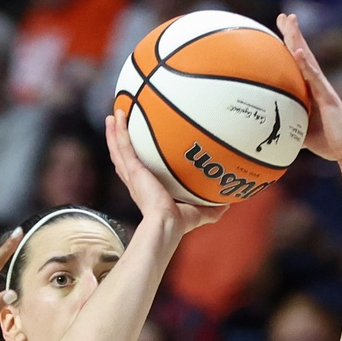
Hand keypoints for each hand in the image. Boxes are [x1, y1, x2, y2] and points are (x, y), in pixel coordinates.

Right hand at [104, 109, 223, 235]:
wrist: (167, 223)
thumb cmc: (178, 223)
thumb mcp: (199, 212)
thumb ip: (212, 208)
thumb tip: (228, 204)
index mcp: (147, 189)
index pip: (138, 171)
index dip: (134, 160)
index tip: (136, 149)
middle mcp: (136, 181)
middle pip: (123, 157)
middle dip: (120, 142)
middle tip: (118, 126)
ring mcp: (133, 174)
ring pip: (119, 149)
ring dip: (114, 133)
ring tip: (113, 117)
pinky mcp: (133, 170)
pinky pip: (123, 146)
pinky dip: (118, 131)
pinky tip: (117, 117)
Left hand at [276, 14, 341, 167]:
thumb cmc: (327, 142)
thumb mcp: (299, 133)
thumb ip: (285, 127)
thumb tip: (265, 132)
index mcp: (311, 90)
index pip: (298, 63)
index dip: (290, 45)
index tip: (280, 29)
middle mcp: (318, 85)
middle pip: (303, 53)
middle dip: (294, 33)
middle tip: (284, 15)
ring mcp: (323, 88)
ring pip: (308, 59)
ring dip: (298, 40)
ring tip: (291, 22)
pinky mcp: (328, 97)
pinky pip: (314, 78)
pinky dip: (306, 64)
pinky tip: (298, 51)